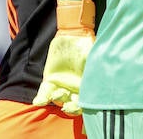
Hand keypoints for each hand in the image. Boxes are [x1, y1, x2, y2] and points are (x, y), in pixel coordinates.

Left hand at [33, 0, 95, 114]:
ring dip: (57, 100)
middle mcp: (74, 89)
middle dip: (70, 108)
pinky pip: (45, 93)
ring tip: (55, 95)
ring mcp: (61, 85)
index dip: (82, 107)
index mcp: (86, 86)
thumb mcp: (95, 59)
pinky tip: (39, 102)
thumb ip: (96, 72)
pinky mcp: (49, 80)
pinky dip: (41, 99)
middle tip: (67, 106)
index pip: (85, 102)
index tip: (80, 104)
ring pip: (58, 100)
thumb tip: (103, 83)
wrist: (74, 34)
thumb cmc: (88, 46)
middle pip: (72, 105)